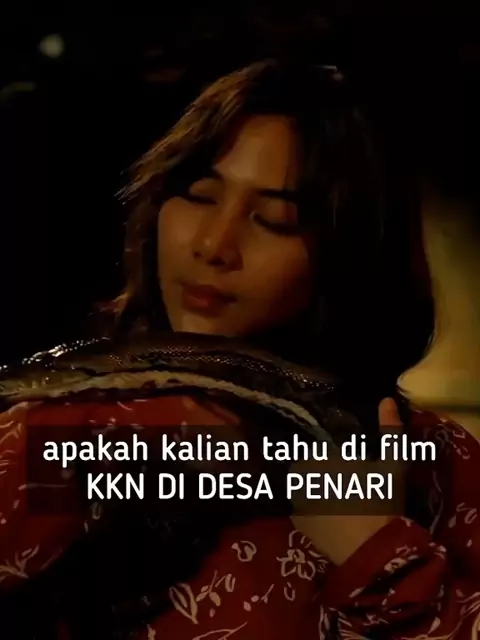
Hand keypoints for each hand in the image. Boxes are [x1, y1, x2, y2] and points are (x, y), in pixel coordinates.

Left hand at [290, 398, 403, 565]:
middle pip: (309, 464)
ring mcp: (296, 497)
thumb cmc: (381, 501)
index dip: (332, 455)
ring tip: (336, 500)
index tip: (347, 466)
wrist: (371, 549)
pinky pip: (301, 507)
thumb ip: (389, 430)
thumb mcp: (393, 464)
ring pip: (303, 484)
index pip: (319, 447)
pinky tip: (328, 515)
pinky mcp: (297, 520)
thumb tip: (387, 399)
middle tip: (345, 483)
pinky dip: (310, 508)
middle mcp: (301, 471)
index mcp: (321, 453)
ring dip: (313, 487)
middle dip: (321, 470)